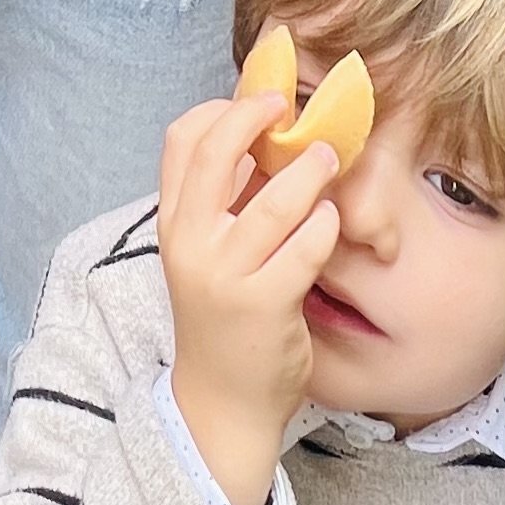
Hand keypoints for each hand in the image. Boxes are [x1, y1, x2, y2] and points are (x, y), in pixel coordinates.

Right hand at [160, 89, 340, 504]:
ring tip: (328, 159)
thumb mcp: (206, 251)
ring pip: (273, 201)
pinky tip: (331, 220)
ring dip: (308, 170)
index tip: (258, 102)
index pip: (181, 140)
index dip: (220, 109)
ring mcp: (225, 275)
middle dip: (258, 118)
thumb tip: (262, 135)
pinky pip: (305, 248)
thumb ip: (224, 198)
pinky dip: (324, 225)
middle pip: (217, 153)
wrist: (220, 401)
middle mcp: (190, 243)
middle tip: (291, 109)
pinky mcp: (264, 305)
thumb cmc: (221, 315)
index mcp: (173, 223)